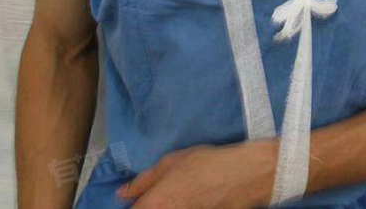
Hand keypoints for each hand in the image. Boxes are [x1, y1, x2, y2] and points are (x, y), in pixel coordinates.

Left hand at [116, 139, 277, 208]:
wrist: (242, 176)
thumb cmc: (205, 164)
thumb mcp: (170, 163)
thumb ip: (143, 181)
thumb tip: (123, 194)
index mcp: (154, 204)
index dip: (134, 205)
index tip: (136, 200)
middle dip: (150, 205)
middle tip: (160, 197)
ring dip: (169, 205)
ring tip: (180, 195)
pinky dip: (184, 206)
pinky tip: (192, 200)